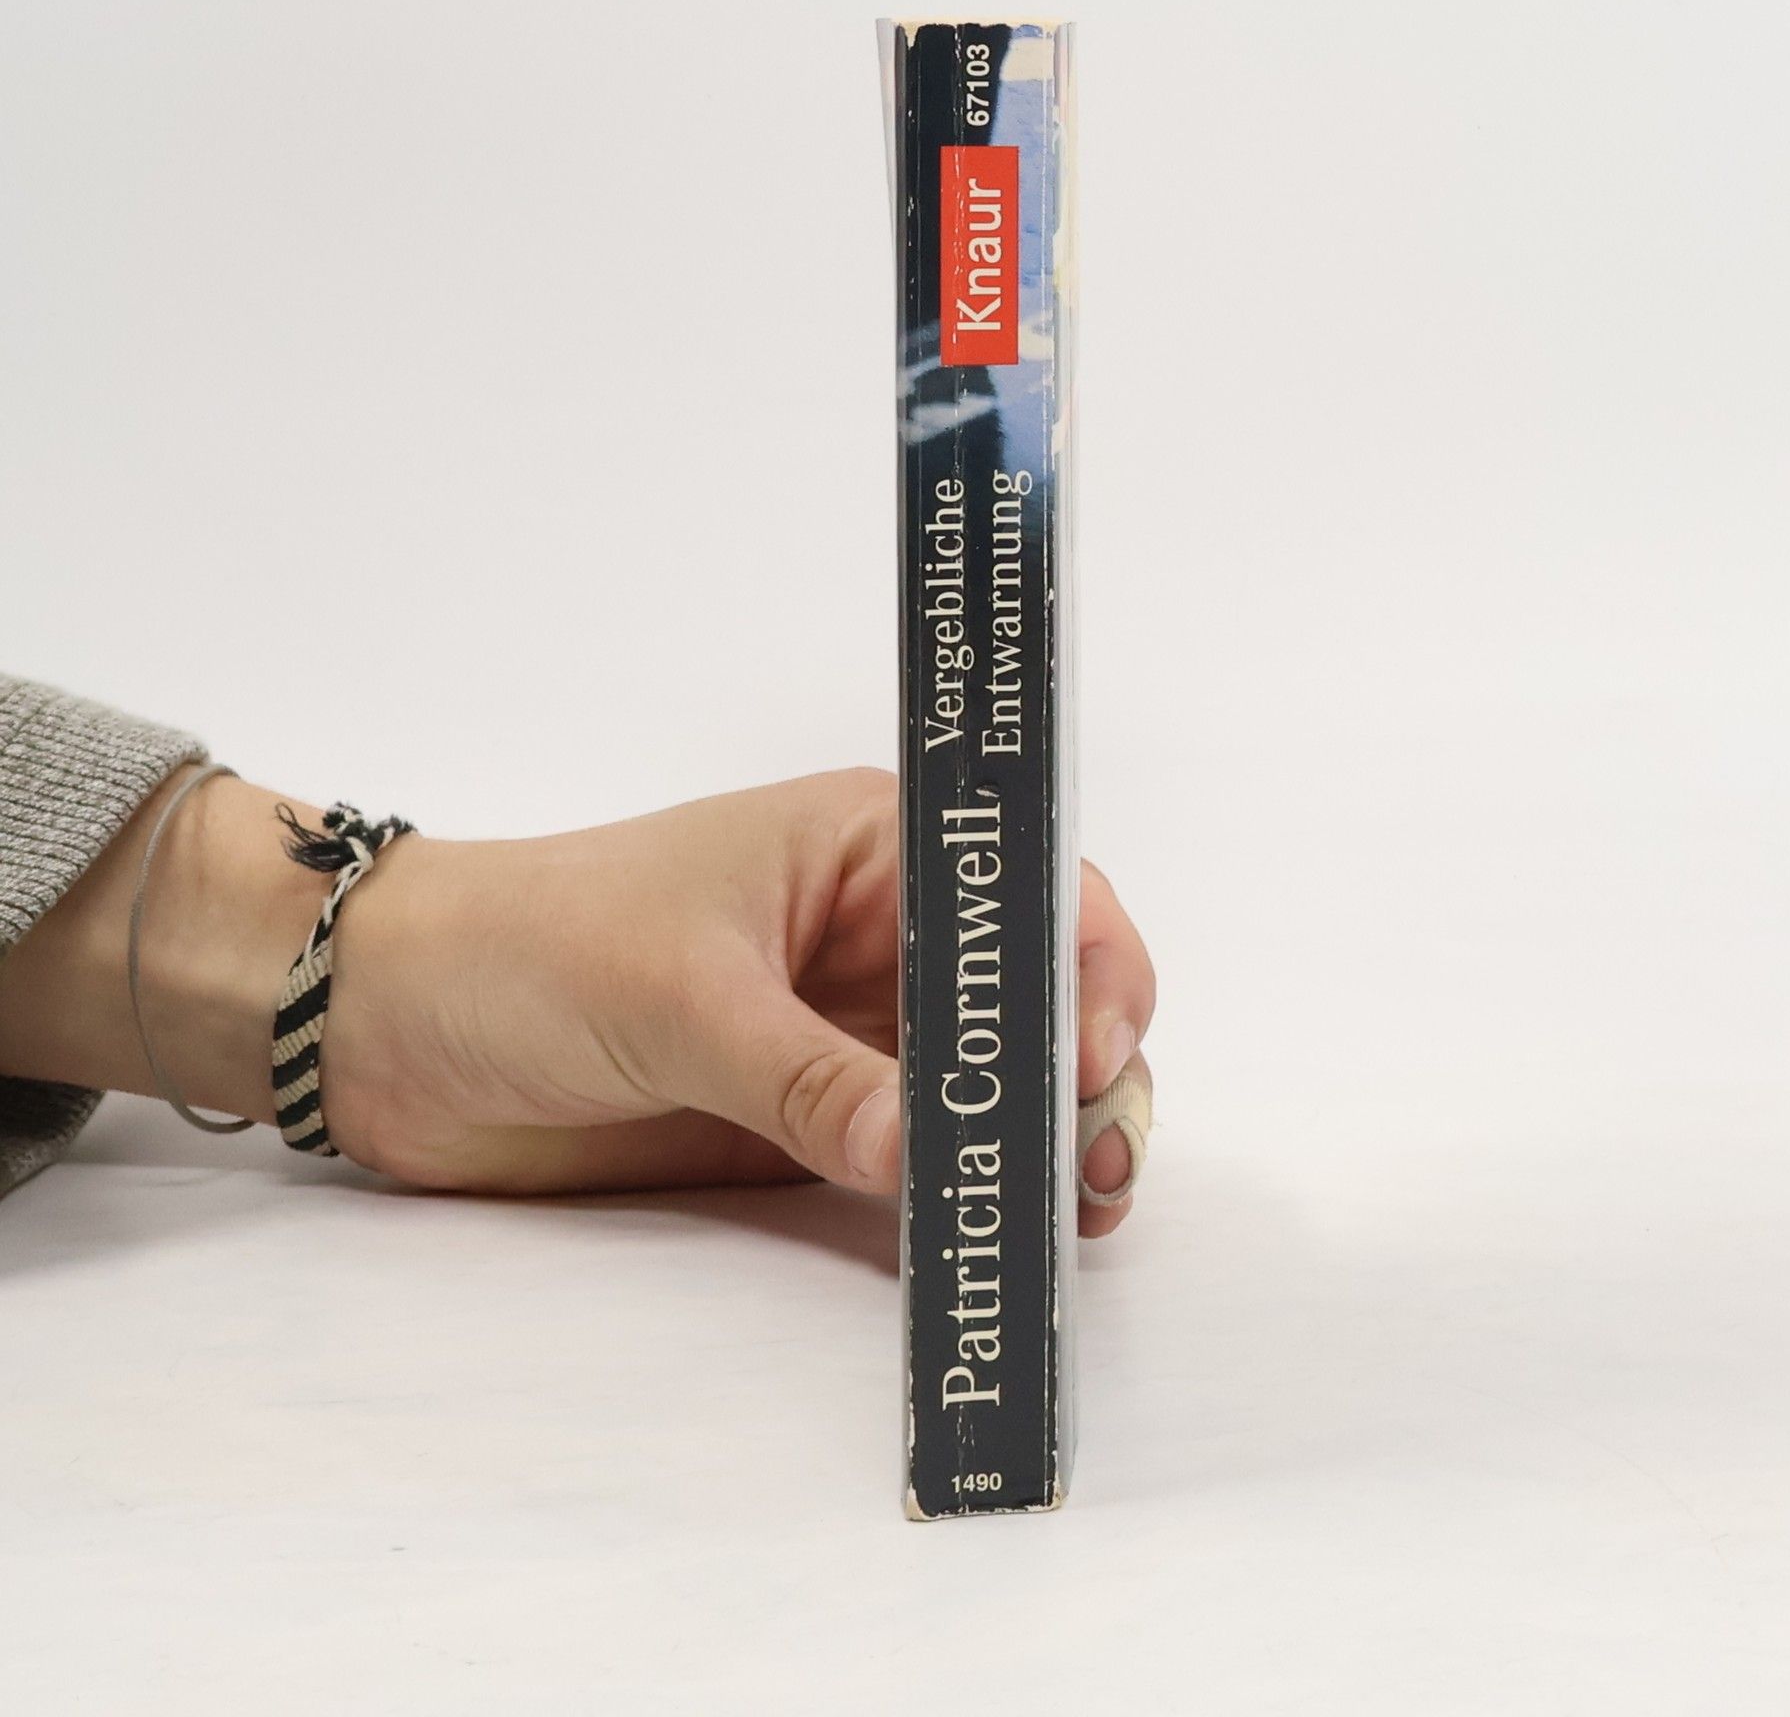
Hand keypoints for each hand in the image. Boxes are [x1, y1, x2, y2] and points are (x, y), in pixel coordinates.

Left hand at [323, 768, 1155, 1235]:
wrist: (403, 1027)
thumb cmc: (531, 947)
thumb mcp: (680, 996)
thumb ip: (807, 1078)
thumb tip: (926, 1152)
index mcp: (869, 850)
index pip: (1024, 887)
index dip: (1082, 964)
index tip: (1092, 1054)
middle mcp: (882, 937)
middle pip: (1031, 997)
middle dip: (1079, 1072)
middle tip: (1093, 1164)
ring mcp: (853, 1034)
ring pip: (990, 1086)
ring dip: (1038, 1141)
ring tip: (1064, 1212)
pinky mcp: (815, 1120)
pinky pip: (917, 1155)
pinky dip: (961, 1192)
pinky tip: (986, 1233)